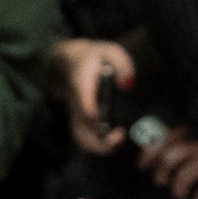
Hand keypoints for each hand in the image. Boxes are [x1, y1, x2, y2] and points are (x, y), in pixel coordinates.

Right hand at [57, 37, 138, 153]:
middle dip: (97, 140)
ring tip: (119, 141)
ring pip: (80, 137)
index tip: (103, 118)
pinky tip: (115, 141)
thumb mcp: (110, 51)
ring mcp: (76, 114)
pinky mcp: (80, 121)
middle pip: (79, 128)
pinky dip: (98, 145)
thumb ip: (121, 64)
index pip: (83, 101)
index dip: (91, 111)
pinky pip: (84, 138)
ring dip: (98, 146)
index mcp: (80, 82)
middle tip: (119, 136)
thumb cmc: (94, 57)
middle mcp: (75, 103)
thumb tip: (127, 84)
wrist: (70, 62)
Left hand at [143, 136, 197, 198]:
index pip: (162, 139)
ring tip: (183, 195)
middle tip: (166, 182)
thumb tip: (176, 142)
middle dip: (162, 174)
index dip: (149, 155)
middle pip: (168, 159)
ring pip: (182, 176)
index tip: (144, 166)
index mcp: (195, 125)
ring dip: (178, 190)